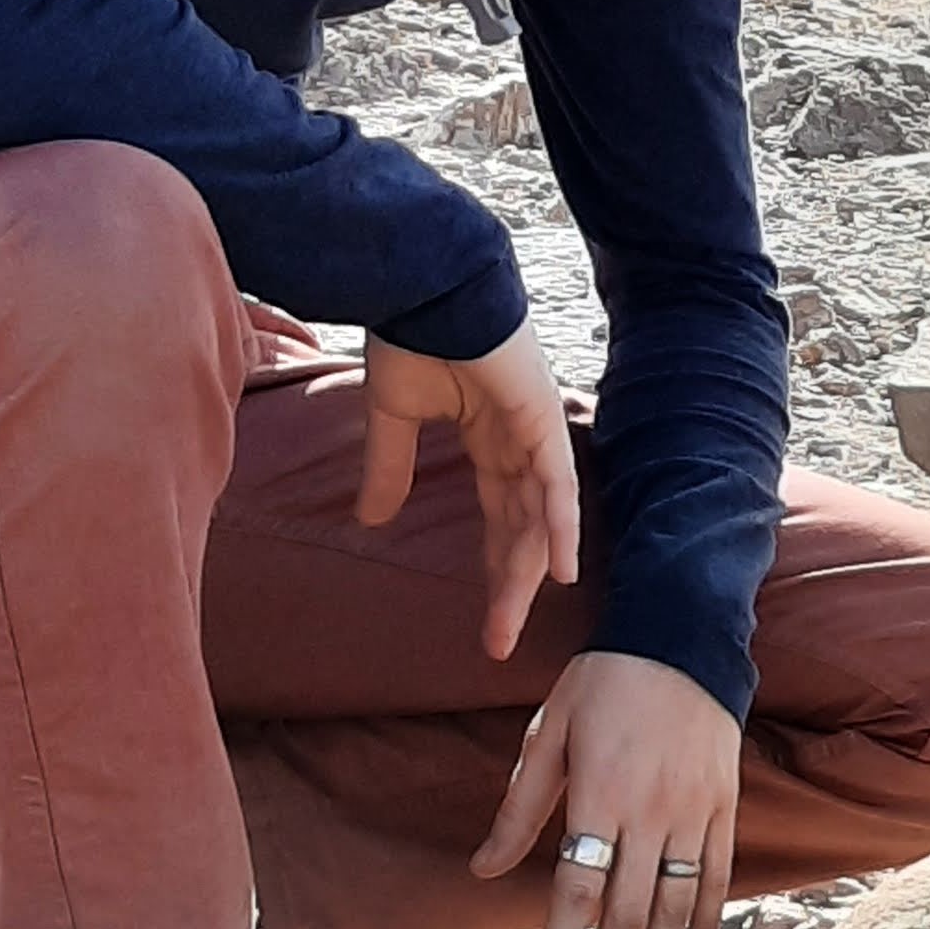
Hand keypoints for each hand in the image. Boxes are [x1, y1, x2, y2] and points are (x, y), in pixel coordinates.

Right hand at [355, 320, 578, 660]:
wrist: (424, 285)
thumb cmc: (410, 334)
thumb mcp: (393, 416)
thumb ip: (390, 468)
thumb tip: (371, 521)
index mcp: (488, 437)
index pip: (498, 517)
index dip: (493, 568)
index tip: (483, 621)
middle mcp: (518, 441)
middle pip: (521, 529)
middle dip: (510, 587)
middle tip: (497, 643)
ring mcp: (535, 431)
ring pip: (538, 518)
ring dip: (528, 572)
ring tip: (511, 624)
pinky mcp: (541, 419)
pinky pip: (555, 483)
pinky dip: (558, 526)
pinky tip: (557, 570)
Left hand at [471, 651, 741, 928]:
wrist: (681, 637)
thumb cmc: (603, 684)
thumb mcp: (550, 733)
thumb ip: (519, 807)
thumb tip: (480, 870)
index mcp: (600, 793)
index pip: (576, 891)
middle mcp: (651, 811)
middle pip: (627, 915)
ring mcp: (695, 811)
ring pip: (674, 908)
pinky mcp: (725, 806)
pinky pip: (717, 878)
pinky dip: (705, 925)